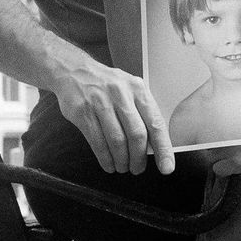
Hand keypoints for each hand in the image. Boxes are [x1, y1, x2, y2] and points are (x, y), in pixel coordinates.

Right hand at [55, 58, 174, 175]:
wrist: (73, 71)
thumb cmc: (107, 85)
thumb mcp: (129, 90)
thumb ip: (141, 113)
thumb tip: (153, 146)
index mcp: (138, 89)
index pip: (156, 123)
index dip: (163, 148)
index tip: (167, 167)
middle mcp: (121, 94)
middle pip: (136, 134)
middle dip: (138, 158)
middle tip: (137, 169)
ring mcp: (101, 102)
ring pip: (117, 141)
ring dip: (121, 161)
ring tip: (122, 167)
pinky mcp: (83, 112)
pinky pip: (97, 142)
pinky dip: (105, 158)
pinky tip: (108, 164)